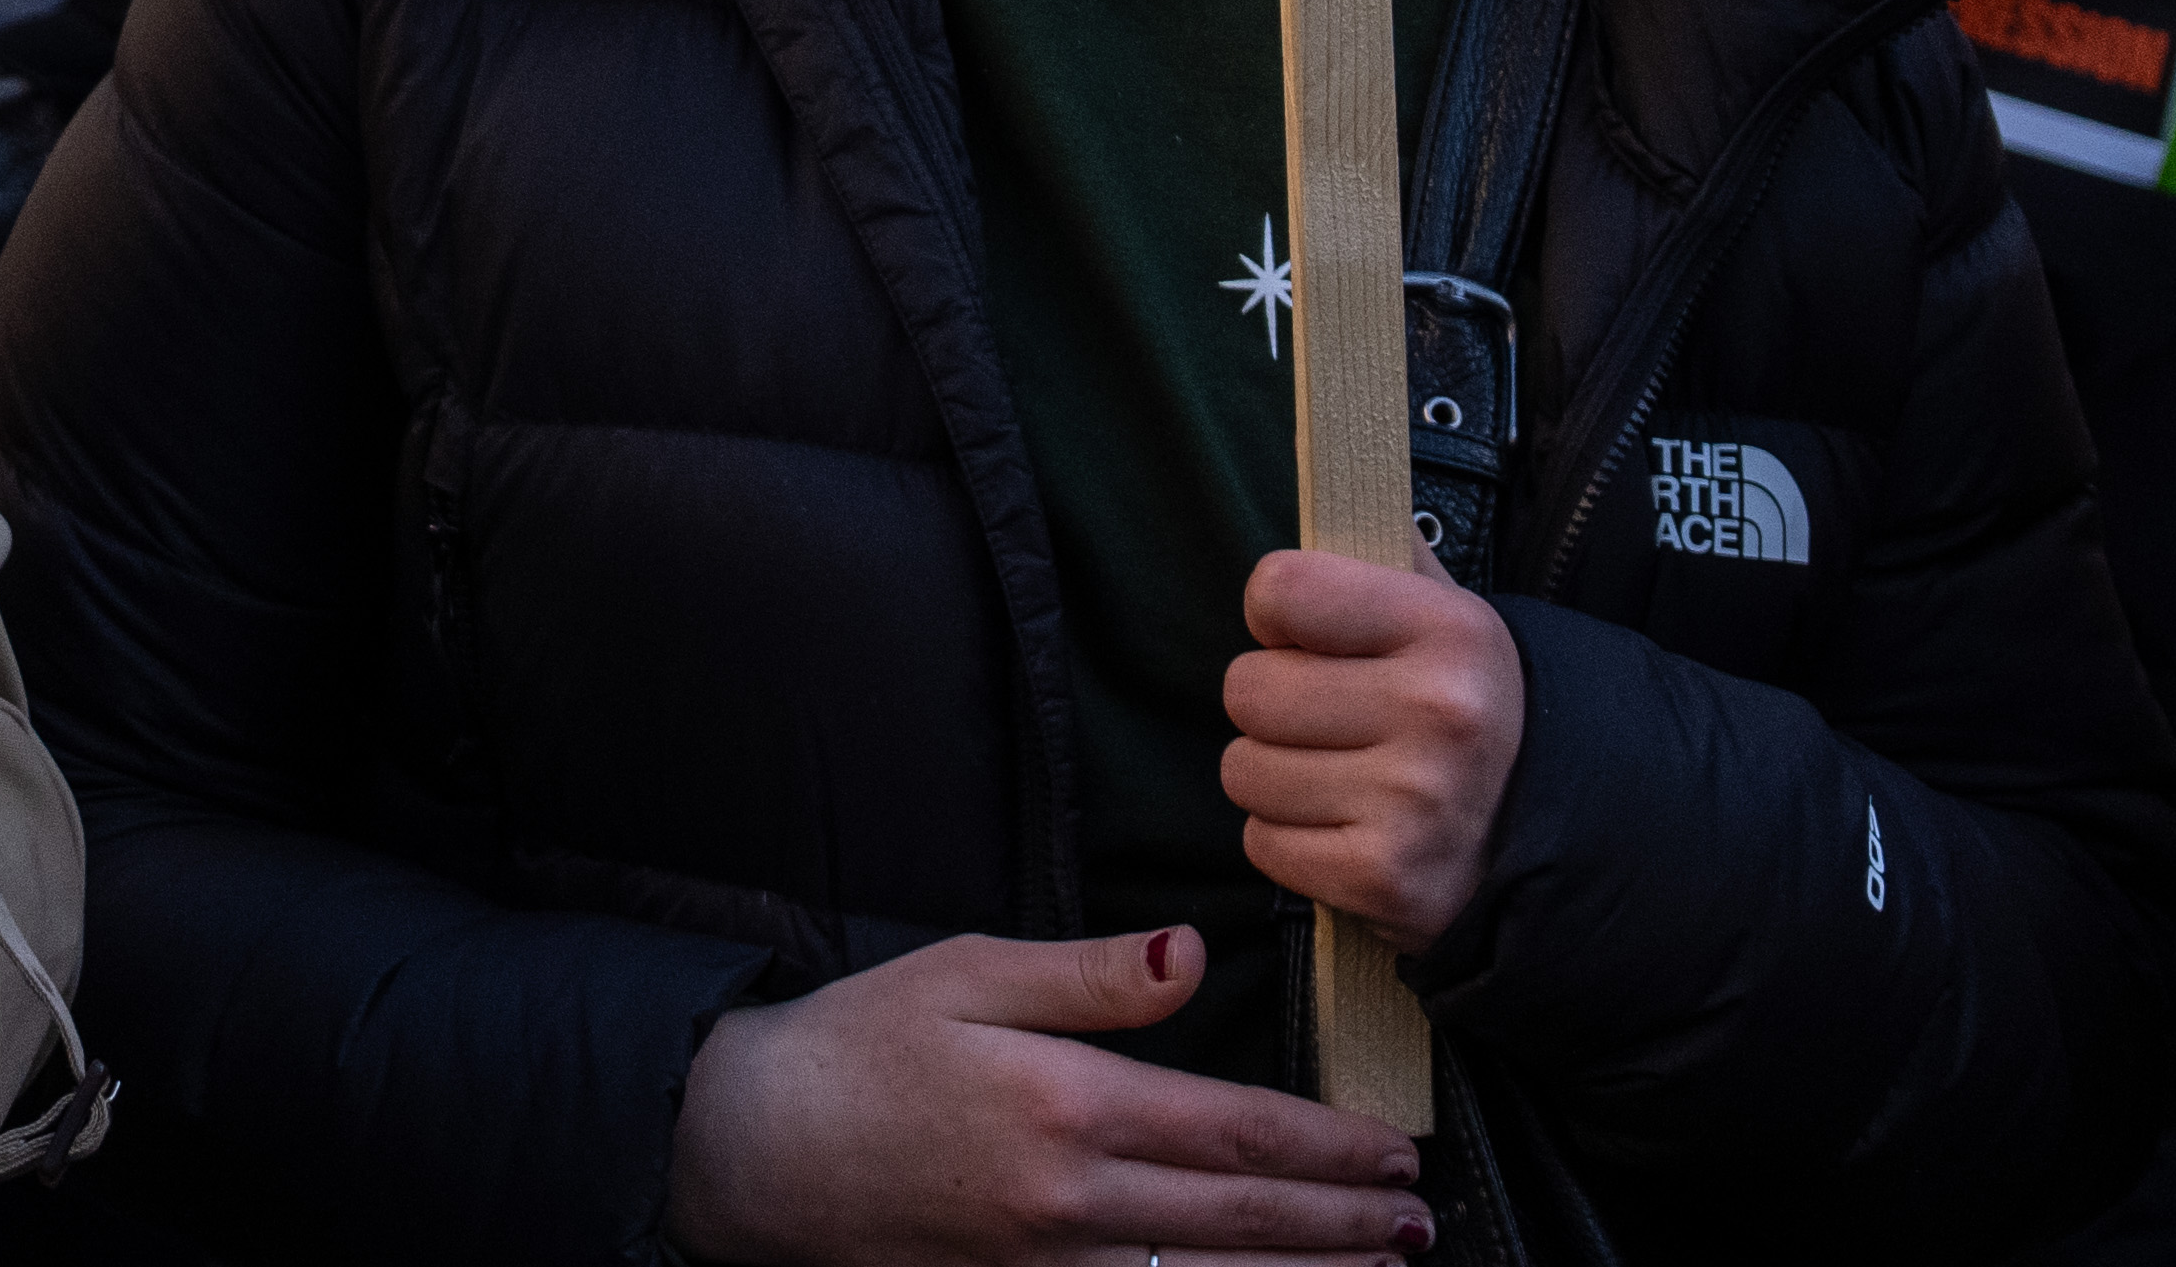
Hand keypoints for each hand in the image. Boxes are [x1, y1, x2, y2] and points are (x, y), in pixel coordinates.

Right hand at [666, 930, 1427, 1266]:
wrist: (755, 1148)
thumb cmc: (859, 1047)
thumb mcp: (966, 973)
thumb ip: (1090, 975)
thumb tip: (1191, 951)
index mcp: (1068, 1104)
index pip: (1235, 1134)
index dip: (1328, 1148)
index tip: (1395, 1149)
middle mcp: (1072, 1203)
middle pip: (1244, 1224)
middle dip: (1345, 1224)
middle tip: (1420, 1218)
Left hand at [1224, 544, 1526, 949]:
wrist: (1557, 839)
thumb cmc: (1472, 712)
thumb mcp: (1450, 615)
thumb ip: (1379, 551)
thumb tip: (1323, 463)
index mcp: (1449, 631)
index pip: (1279, 590)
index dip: (1279, 616)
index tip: (1310, 637)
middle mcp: (1437, 714)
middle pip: (1248, 689)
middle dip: (1275, 707)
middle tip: (1332, 721)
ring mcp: (1412, 804)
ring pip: (1244, 770)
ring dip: (1277, 778)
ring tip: (1344, 778)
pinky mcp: (1384, 879)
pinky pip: (1262, 844)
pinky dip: (1291, 842)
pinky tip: (1347, 831)